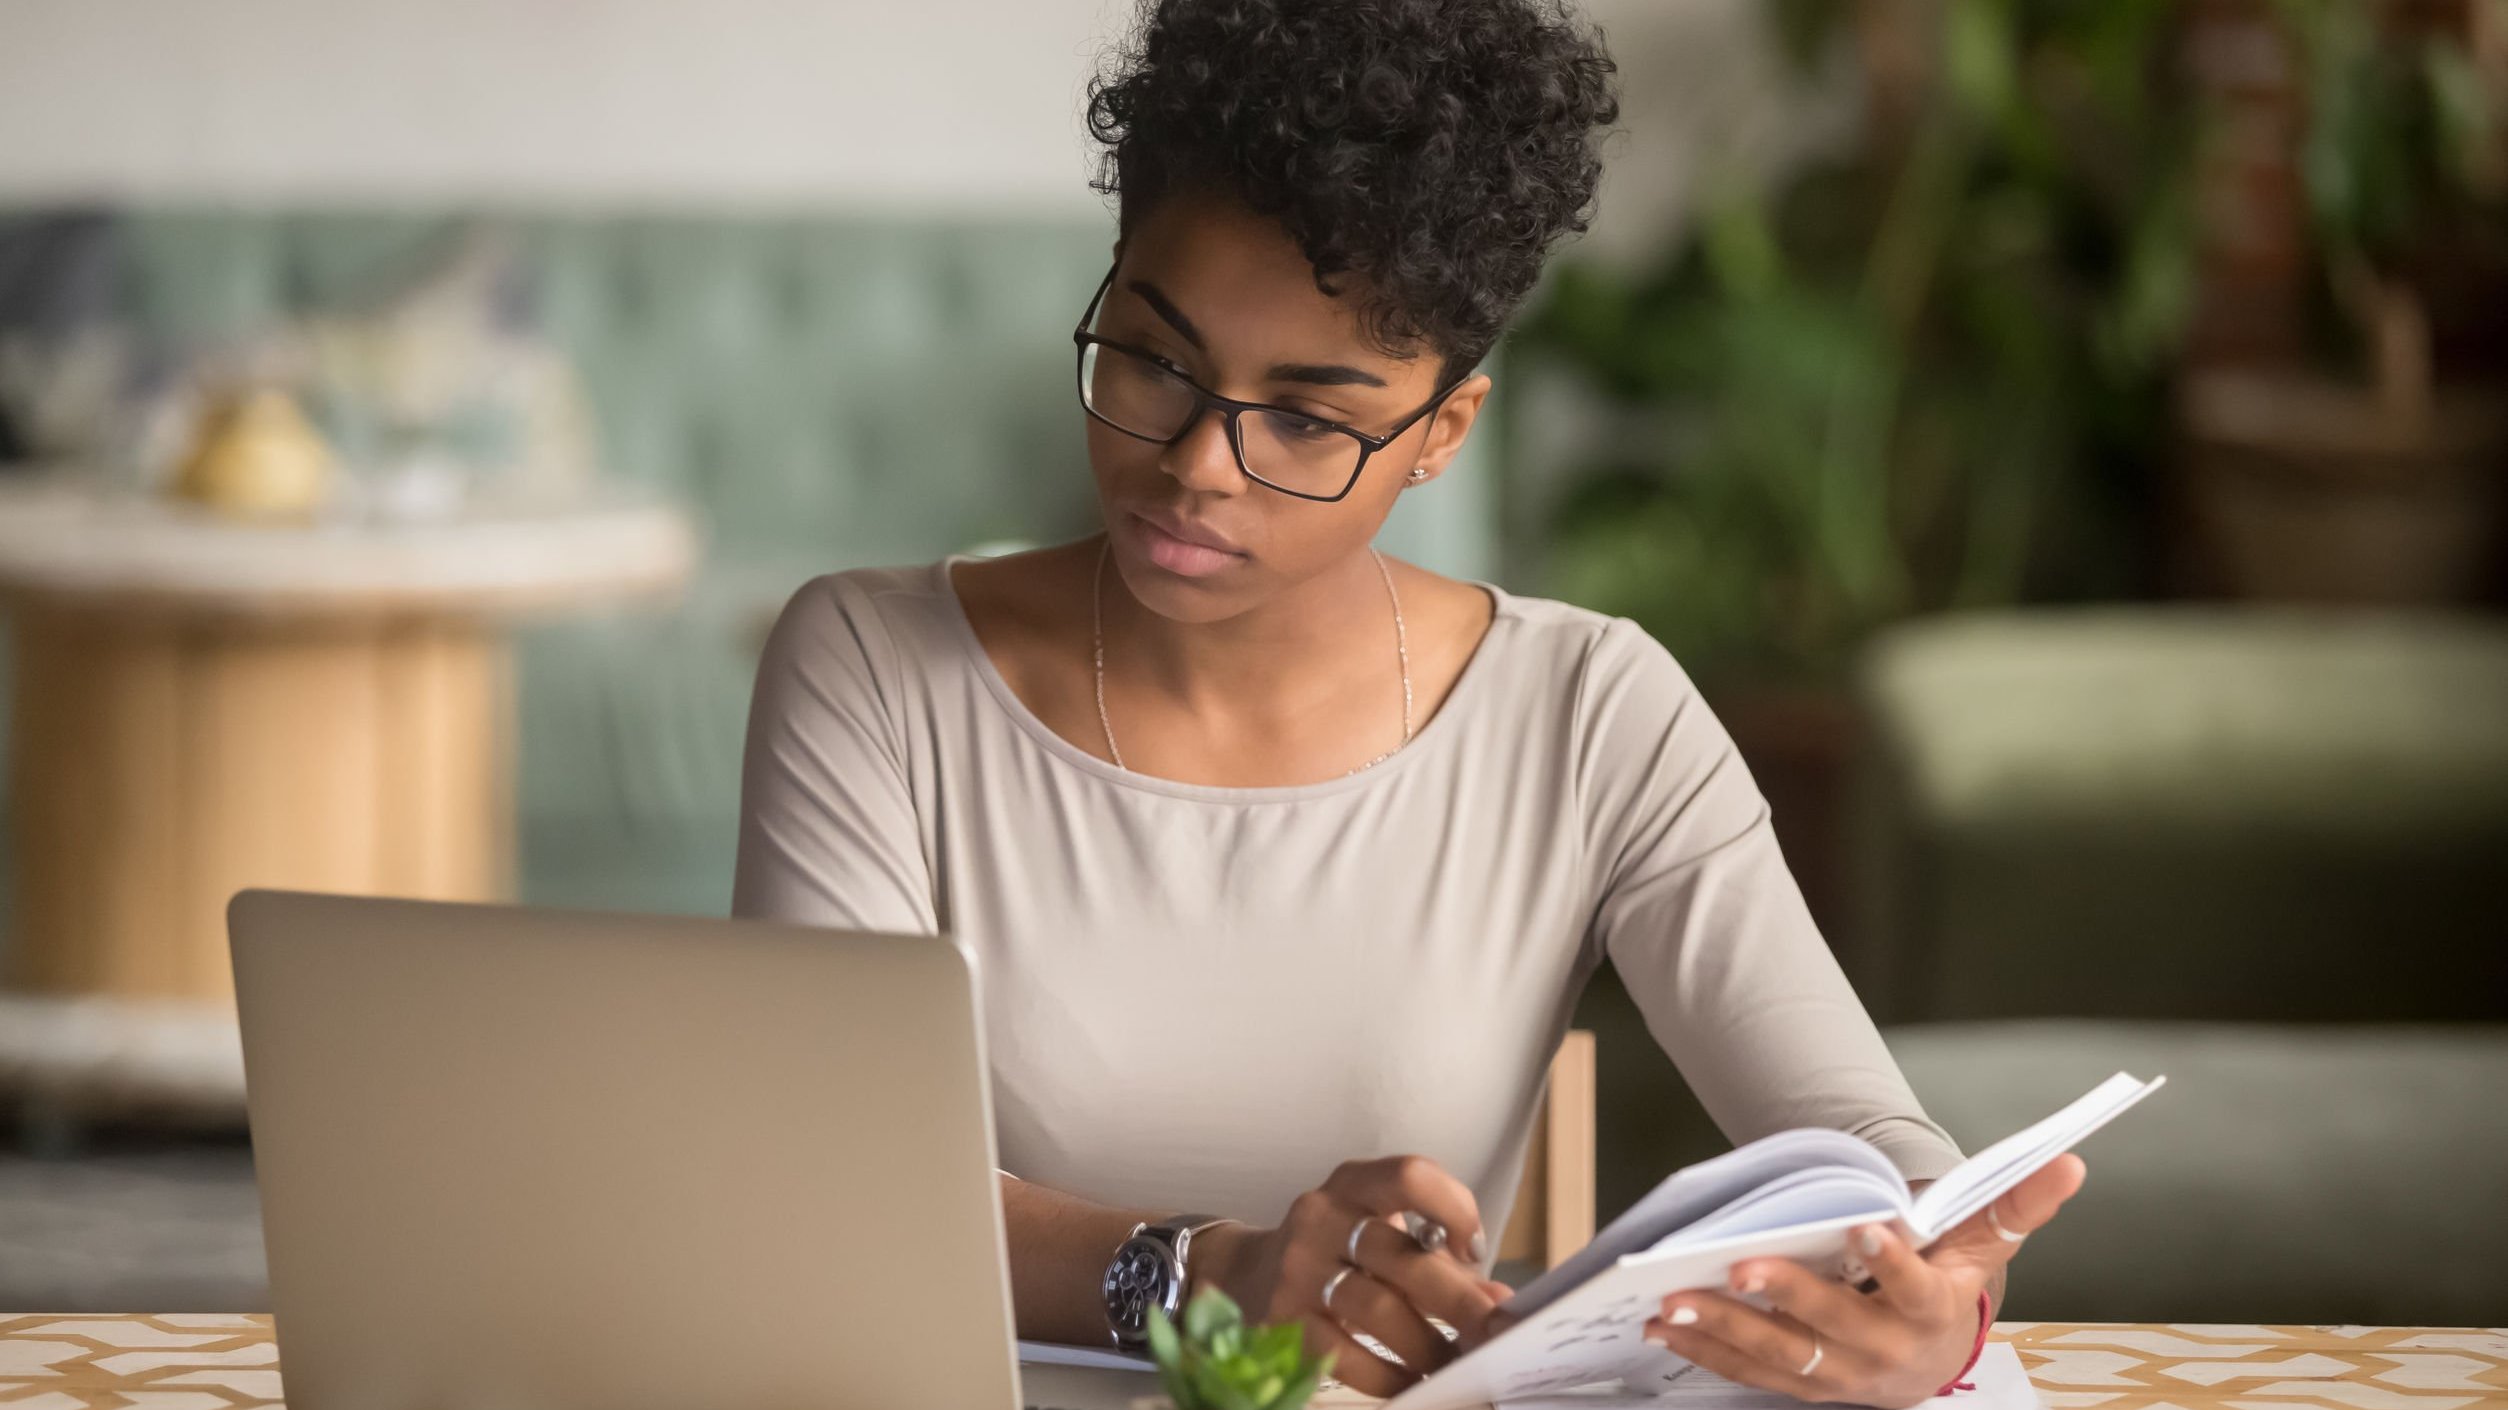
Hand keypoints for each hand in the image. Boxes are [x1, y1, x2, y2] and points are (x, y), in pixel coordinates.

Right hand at [1193, 1155, 1515, 1398]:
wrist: (1245, 1274)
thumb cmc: (1335, 1252)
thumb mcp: (1379, 1235)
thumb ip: (1438, 1260)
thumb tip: (1497, 1301)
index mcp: (1353, 1185)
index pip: (1410, 1176)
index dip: (1453, 1208)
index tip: (1474, 1251)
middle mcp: (1321, 1217)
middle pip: (1401, 1255)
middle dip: (1458, 1300)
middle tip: (1494, 1331)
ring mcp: (1297, 1269)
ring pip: (1376, 1309)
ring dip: (1427, 1345)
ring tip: (1455, 1364)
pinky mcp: (1283, 1320)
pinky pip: (1345, 1355)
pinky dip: (1388, 1374)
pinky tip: (1412, 1382)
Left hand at [1641, 1154, 2086, 1407]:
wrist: (1932, 1360)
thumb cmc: (1951, 1286)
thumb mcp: (1984, 1246)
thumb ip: (2016, 1204)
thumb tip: (2070, 1161)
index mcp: (1932, 1312)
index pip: (1915, 1287)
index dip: (1893, 1260)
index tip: (1866, 1227)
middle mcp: (1885, 1352)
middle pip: (1832, 1325)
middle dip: (1784, 1297)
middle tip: (1739, 1267)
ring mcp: (1840, 1376)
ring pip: (1780, 1355)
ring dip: (1724, 1330)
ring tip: (1676, 1301)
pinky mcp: (1803, 1386)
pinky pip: (1749, 1374)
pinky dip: (1705, 1351)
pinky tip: (1664, 1327)